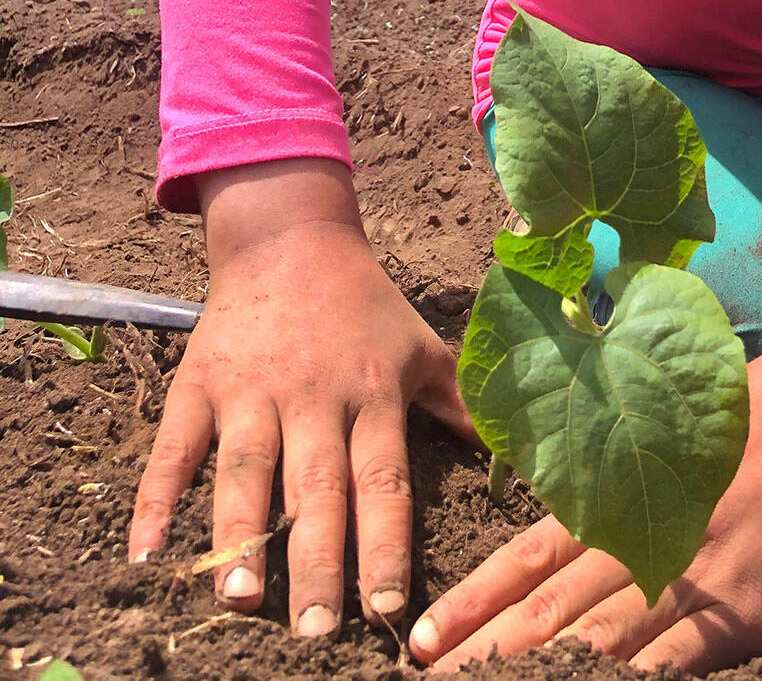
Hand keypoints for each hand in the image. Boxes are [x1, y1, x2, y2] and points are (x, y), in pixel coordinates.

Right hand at [129, 160, 475, 638]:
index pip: (382, 479)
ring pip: (246, 470)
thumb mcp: (418, 344)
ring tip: (239, 599)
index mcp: (371, 391)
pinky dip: (156, 497)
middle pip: (316, 487)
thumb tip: (510, 459)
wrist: (289, 237)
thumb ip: (457, 403)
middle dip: (317, 561)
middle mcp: (313, 396)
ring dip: (240, 535)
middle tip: (315, 631)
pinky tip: (144, 551)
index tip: (387, 607)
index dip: (386, 542)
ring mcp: (251, 390)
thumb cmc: (364, 303)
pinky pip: (175, 446)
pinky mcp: (200, 383)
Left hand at [407, 317, 761, 674]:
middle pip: (548, 613)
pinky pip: (678, 661)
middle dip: (485, 659)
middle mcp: (644, 534)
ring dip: (542, 678)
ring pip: (599, 645)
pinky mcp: (746, 607)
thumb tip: (546, 552)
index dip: (472, 604)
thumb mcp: (663, 445)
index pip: (526, 560)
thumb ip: (610, 493)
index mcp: (618, 494)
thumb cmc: (742, 422)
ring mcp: (695, 574)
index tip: (421, 642)